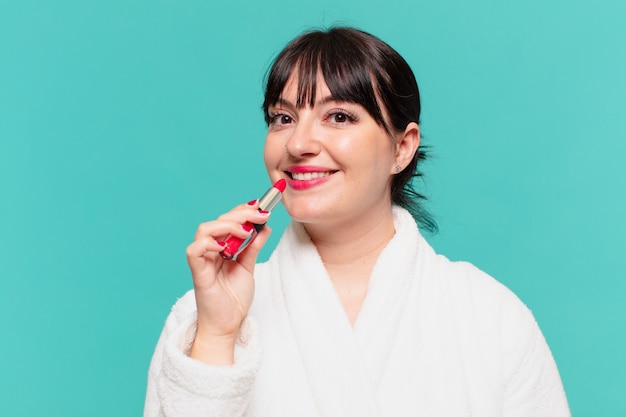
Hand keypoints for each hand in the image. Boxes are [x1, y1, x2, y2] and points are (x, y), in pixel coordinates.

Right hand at [185, 201, 270, 363]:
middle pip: (218, 221)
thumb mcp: (248, 267)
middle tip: (261, 215)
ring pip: (205, 230)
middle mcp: (210, 250)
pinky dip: (208, 243)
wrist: (228, 325)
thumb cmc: (234, 299)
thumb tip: (265, 227)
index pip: (228, 220)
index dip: (244, 211)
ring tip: (246, 231)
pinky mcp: (198, 272)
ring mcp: (203, 260)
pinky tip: (226, 246)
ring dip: (227, 225)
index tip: (264, 208)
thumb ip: (254, 247)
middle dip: (241, 214)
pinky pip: (194, 251)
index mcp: (221, 247)